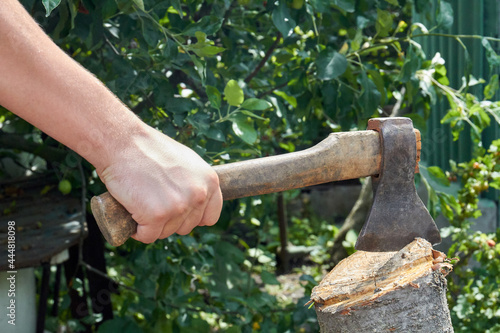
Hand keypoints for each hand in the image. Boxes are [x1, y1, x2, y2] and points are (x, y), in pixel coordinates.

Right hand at [96, 125, 222, 242]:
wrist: (122, 142)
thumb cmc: (148, 150)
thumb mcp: (185, 161)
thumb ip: (195, 183)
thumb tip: (197, 203)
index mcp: (209, 181)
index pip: (209, 216)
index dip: (191, 217)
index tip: (177, 212)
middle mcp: (199, 194)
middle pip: (185, 227)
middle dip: (167, 220)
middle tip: (150, 199)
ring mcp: (179, 206)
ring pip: (165, 233)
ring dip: (151, 224)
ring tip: (141, 200)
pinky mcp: (157, 216)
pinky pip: (147, 236)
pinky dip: (136, 230)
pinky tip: (131, 210)